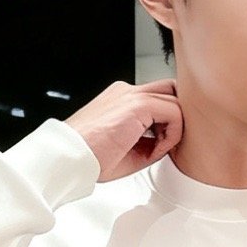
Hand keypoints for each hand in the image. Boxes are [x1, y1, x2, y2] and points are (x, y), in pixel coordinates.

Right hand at [64, 79, 182, 181]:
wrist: (68, 156)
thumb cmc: (90, 157)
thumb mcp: (127, 148)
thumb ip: (150, 140)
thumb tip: (169, 143)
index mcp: (121, 99)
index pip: (158, 97)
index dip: (166, 122)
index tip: (157, 145)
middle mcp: (127, 92)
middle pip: (171, 90)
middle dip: (177, 116)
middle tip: (166, 141)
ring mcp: (132, 95)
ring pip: (176, 99)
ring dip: (175, 128)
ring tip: (156, 149)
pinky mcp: (137, 104)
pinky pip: (174, 112)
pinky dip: (172, 134)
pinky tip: (155, 149)